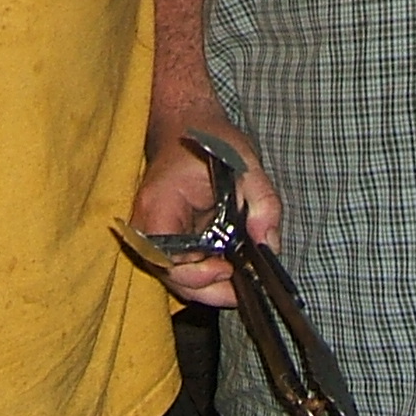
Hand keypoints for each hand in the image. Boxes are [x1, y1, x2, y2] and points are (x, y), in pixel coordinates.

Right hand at [128, 123, 280, 311]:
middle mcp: (146, 225)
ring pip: (174, 278)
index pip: (165, 257)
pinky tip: (229, 271)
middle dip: (207, 290)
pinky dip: (204, 275)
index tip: (227, 269)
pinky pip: (180, 267)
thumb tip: (269, 244)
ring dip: (207, 287)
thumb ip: (263, 202)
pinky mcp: (166, 239)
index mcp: (159, 204)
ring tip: (240, 281)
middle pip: (169, 276)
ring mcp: (153, 234)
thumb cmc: (211, 141)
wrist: (186, 126)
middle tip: (243, 289)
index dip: (195, 274)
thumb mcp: (246, 163)